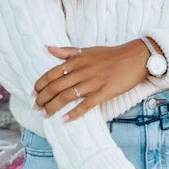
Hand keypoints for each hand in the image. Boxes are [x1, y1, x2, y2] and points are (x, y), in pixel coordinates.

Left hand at [34, 40, 149, 120]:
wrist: (135, 58)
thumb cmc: (111, 55)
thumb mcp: (87, 50)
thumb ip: (66, 51)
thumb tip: (47, 48)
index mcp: (76, 61)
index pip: (51, 74)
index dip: (40, 85)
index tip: (33, 93)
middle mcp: (81, 71)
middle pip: (55, 87)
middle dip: (43, 99)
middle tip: (36, 107)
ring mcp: (92, 83)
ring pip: (66, 96)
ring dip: (53, 107)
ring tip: (45, 115)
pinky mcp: (104, 93)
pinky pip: (86, 105)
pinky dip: (74, 113)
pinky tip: (65, 120)